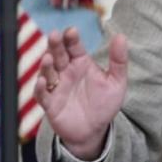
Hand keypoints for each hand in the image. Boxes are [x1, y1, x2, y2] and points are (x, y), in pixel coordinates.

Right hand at [34, 29, 127, 159]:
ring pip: (47, 72)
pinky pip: (42, 94)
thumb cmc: (104, 103)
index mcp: (81, 63)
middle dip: (55, 45)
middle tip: (54, 35)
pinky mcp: (50, 104)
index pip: (74, 47)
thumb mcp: (116, 82)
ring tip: (48, 58)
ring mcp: (56, 87)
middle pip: (58, 55)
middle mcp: (66, 72)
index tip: (72, 31)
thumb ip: (119, 60)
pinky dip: (40, 88)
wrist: (94, 130)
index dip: (71, 38)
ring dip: (46, 65)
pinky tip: (42, 81)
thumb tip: (122, 37)